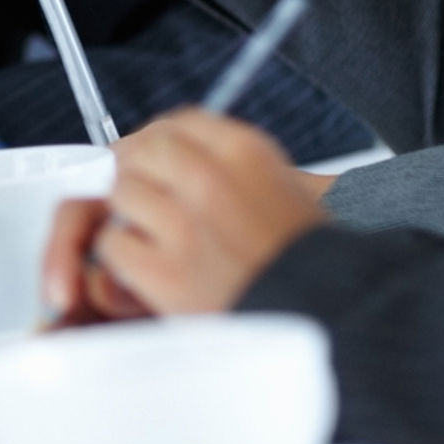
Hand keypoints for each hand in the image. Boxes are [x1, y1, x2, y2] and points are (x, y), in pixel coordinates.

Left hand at [36, 111, 327, 323]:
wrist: (330, 320)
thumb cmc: (311, 265)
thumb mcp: (290, 192)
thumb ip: (230, 167)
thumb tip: (164, 147)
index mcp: (245, 152)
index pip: (177, 123)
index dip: (156, 142)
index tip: (151, 160)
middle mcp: (210, 179)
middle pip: (139, 151)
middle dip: (136, 174)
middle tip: (143, 201)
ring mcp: (185, 226)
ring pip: (121, 194)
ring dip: (130, 218)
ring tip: (159, 242)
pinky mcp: (166, 272)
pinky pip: (113, 246)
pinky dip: (124, 261)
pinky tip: (153, 273)